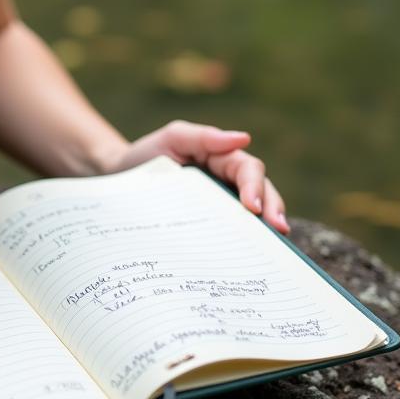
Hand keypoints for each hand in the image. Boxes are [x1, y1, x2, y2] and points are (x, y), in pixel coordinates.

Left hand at [109, 121, 289, 233]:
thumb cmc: (147, 156)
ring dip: (267, 231)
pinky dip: (246, 246)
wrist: (120, 181)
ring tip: (276, 249)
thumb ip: (203, 137)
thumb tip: (243, 138)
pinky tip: (250, 261)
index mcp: (223, 159)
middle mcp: (230, 183)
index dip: (255, 187)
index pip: (249, 170)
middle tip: (279, 231)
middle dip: (273, 210)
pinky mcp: (213, 227)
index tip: (252, 208)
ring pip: (254, 217)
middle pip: (262, 194)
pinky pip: (234, 235)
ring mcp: (223, 206)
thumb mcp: (171, 139)